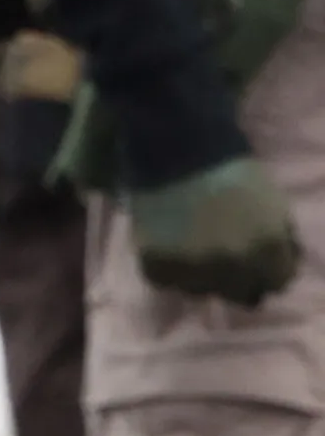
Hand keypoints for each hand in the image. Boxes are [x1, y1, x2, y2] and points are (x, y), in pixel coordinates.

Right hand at [131, 154, 302, 304]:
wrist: (176, 142)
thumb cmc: (231, 169)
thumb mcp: (275, 206)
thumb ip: (280, 241)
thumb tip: (277, 265)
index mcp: (269, 250)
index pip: (277, 282)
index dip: (266, 269)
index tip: (254, 257)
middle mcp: (234, 265)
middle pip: (238, 293)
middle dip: (233, 276)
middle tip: (219, 254)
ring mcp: (192, 266)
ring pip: (199, 290)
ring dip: (197, 274)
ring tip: (188, 248)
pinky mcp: (155, 261)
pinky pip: (163, 279)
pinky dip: (164, 267)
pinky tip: (165, 244)